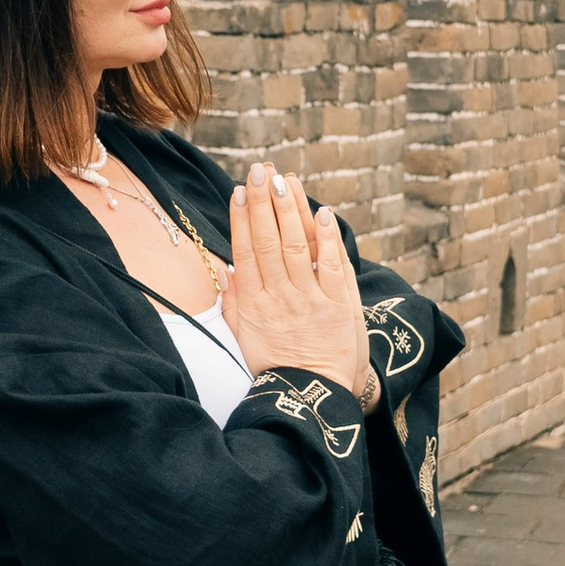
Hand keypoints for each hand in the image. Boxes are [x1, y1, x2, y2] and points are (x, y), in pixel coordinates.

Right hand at [222, 161, 369, 400]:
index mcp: (252, 304)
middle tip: (258, 171)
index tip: (239, 190)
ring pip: (297, 246)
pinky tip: (323, 214)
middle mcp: (279, 297)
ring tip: (284, 180)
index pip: (245, 251)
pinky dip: (327, 239)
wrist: (310, 394)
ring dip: (291, 210)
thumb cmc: (275, 365)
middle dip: (263, 202)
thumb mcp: (243, 337)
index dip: (242, 218)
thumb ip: (233, 304)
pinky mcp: (337, 305)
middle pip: (269, 241)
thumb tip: (227, 271)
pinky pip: (331, 266)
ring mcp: (309, 300)